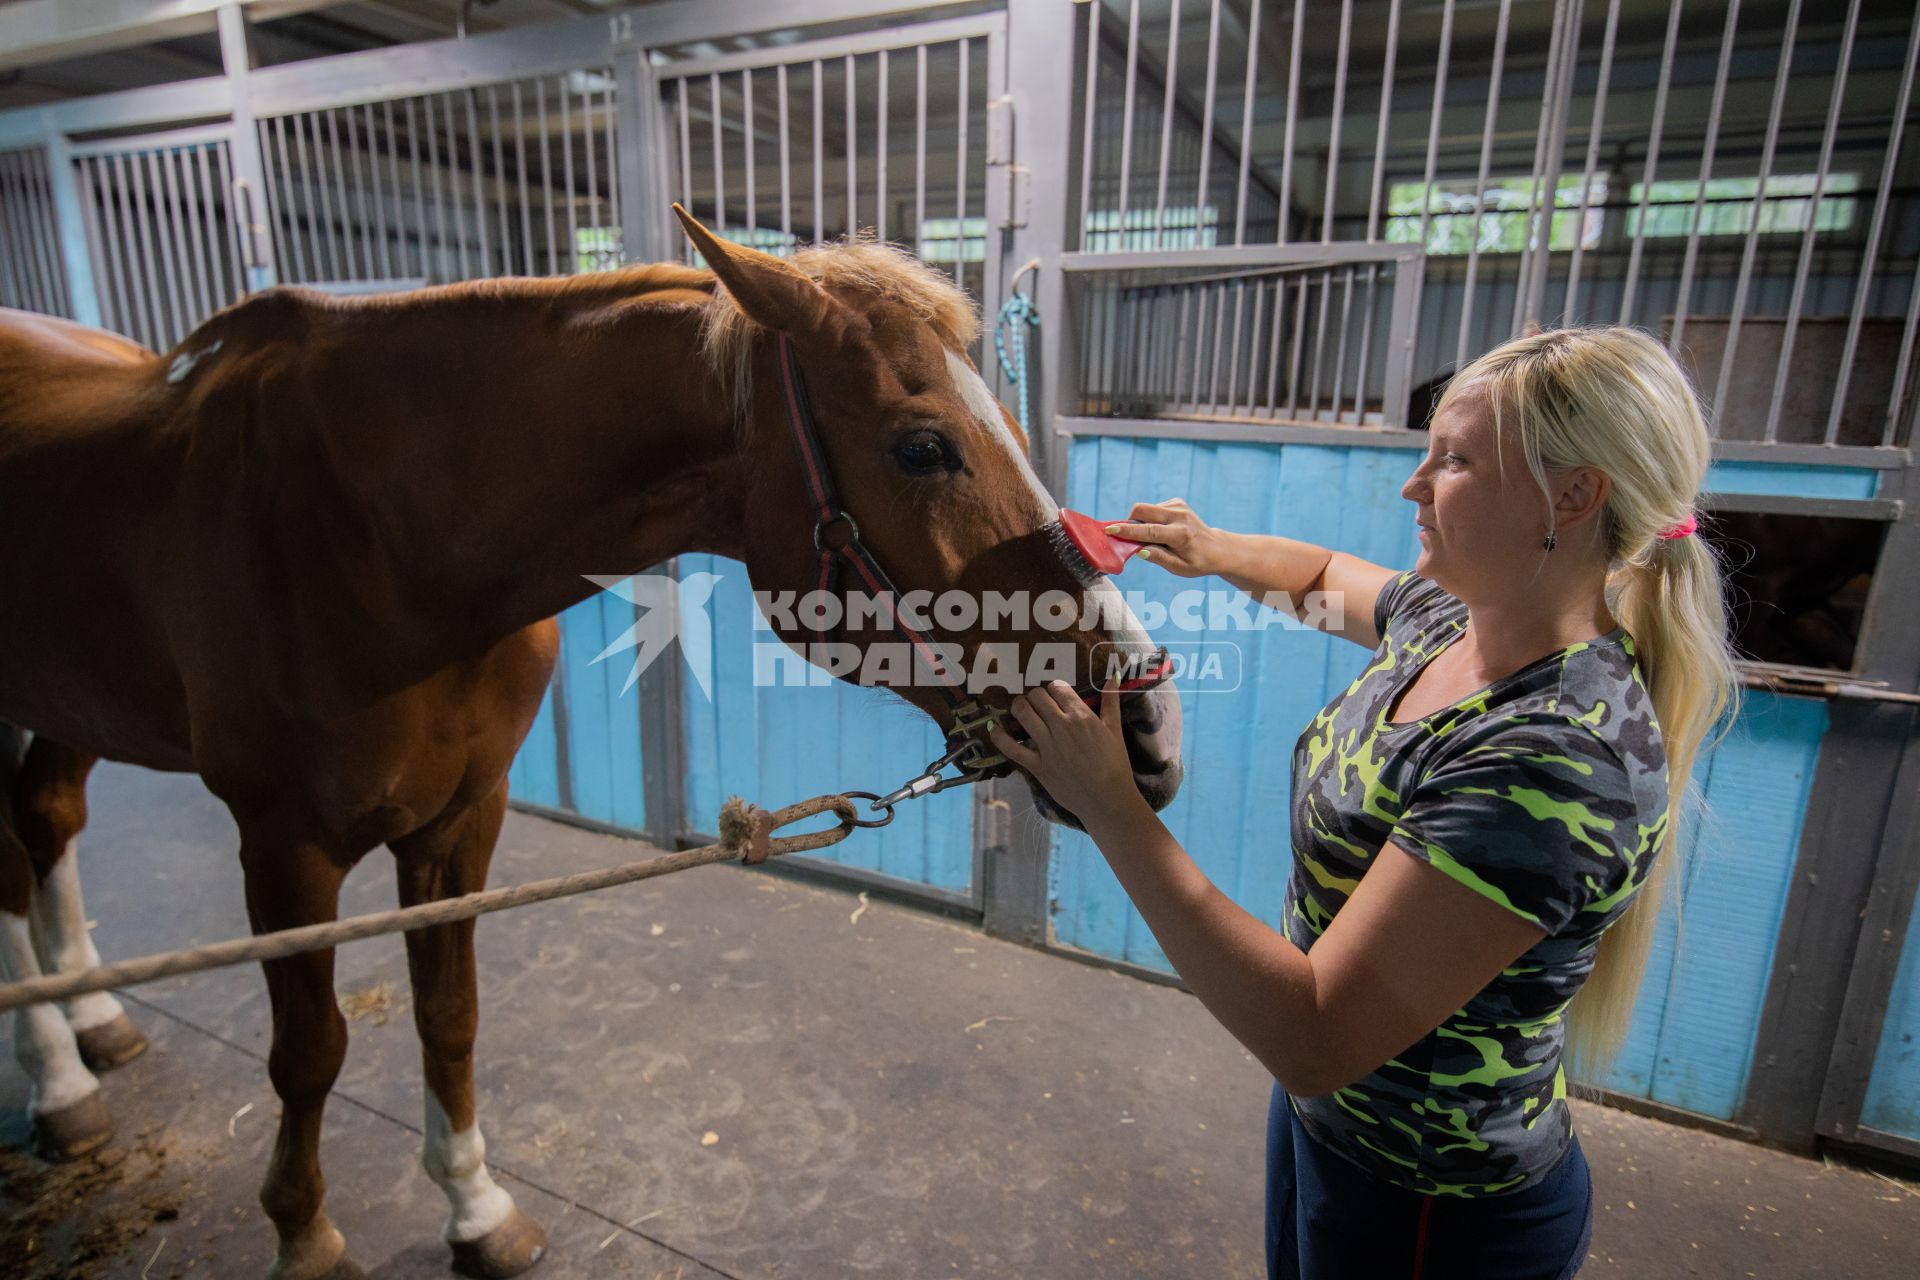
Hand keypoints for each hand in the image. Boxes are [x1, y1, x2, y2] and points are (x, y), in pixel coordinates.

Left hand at [986, 677, 1141, 826]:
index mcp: (1081, 715)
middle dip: (1035, 696)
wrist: (1107, 799)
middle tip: (1038, 703)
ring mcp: (1047, 746)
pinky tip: (994, 728)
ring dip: (1018, 707)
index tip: (1055, 694)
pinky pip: (1011, 748)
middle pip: (1037, 696)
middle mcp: (1061, 726)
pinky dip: (999, 737)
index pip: (1057, 687)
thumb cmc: (1115, 764)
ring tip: (1021, 710)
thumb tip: (1112, 677)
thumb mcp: (1115, 730)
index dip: (1054, 688)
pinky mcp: (1037, 766)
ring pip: (1022, 713)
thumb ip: (1111, 701)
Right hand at [1103, 498, 1221, 578]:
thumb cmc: (1196, 562)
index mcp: (1181, 535)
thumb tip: (1138, 550)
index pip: (1149, 531)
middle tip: (1127, 536)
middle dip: (1129, 520)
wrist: (1216, 548)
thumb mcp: (1179, 568)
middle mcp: (1180, 516)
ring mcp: (1179, 506)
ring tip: (1154, 538)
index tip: (1110, 529)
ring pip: (1146, 508)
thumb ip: (1158, 558)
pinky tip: (1161, 530)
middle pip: (1143, 510)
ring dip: (1141, 522)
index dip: (1128, 530)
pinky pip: (1153, 508)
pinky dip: (1150, 519)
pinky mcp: (1177, 502)